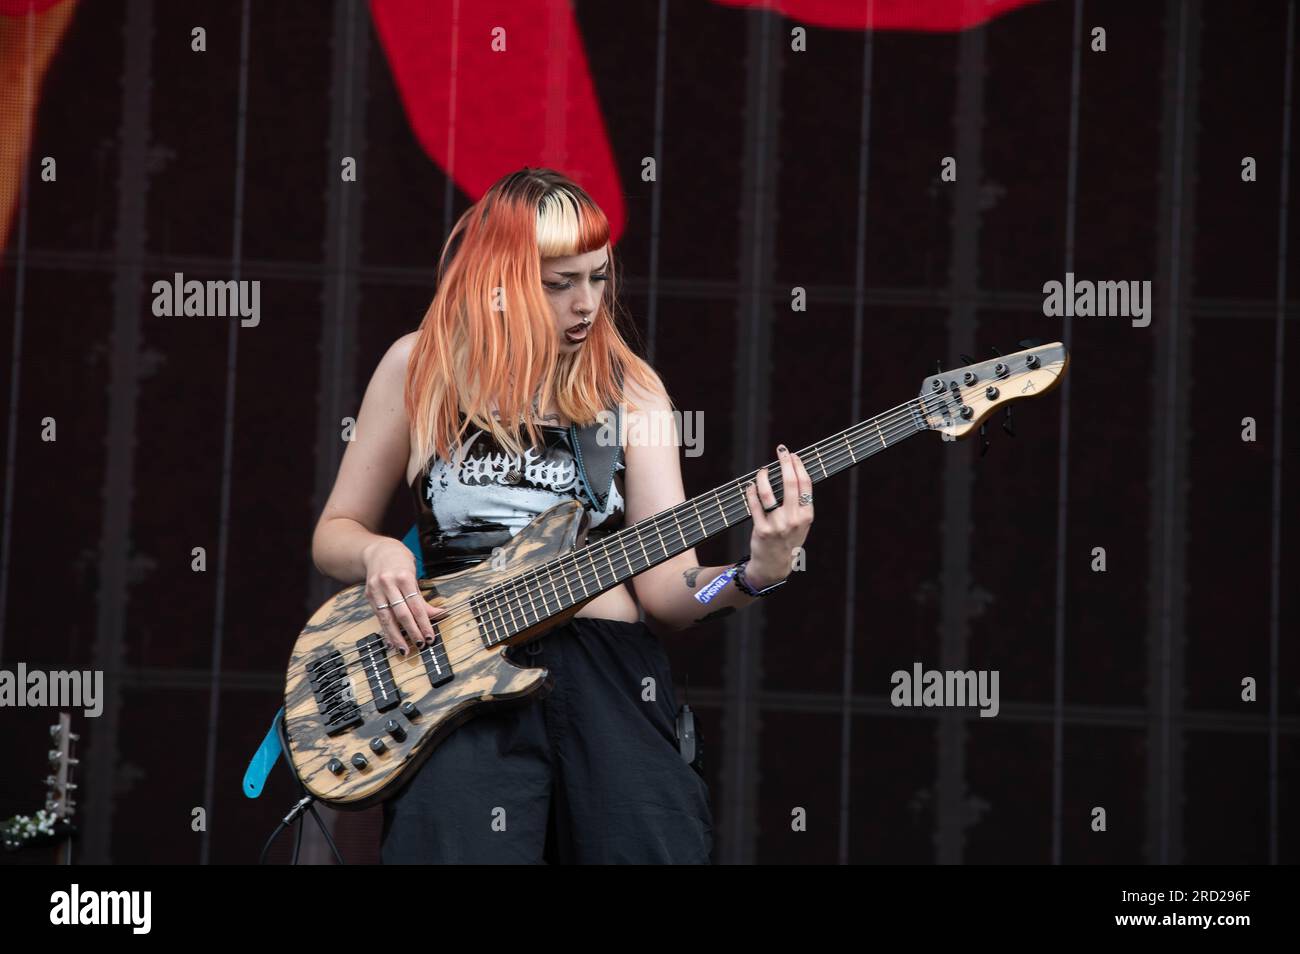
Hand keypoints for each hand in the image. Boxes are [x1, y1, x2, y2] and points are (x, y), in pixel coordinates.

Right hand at [361, 538, 448, 655]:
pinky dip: (386, 630)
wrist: (377, 551)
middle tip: (421, 644)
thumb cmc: (400, 562)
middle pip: (402, 613)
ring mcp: (376, 589)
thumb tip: (439, 614)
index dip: (424, 622)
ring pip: (387, 618)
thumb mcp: (414, 575)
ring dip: (396, 636)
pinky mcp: (368, 595)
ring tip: (404, 650)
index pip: (416, 604)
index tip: (430, 635)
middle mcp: (388, 583)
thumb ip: (422, 598)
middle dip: (412, 631)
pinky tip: (391, 641)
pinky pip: (379, 616)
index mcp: (404, 577)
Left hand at [742, 444, 813, 587]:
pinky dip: (751, 491)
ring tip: (762, 471)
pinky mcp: (761, 530)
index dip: (799, 466)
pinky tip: (751, 485)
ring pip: (768, 492)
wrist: (774, 566)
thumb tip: (792, 472)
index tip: (793, 455)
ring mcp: (777, 525)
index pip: (805, 484)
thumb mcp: (801, 523)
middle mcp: (794, 520)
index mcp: (807, 515)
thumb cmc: (788, 539)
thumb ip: (799, 502)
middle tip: (781, 450)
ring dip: (763, 476)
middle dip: (785, 462)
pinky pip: (754, 504)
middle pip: (790, 483)